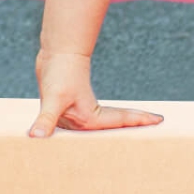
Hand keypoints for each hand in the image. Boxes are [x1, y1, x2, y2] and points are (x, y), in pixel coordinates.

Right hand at [29, 50, 163, 138]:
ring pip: (111, 124)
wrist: (52, 55)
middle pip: (115, 129)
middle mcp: (82, 124)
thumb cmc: (55, 75)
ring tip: (147, 124)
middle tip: (159, 124)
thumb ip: (45, 120)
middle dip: (135, 129)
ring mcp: (80, 118)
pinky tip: (129, 121)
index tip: (158, 119)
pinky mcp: (79, 111)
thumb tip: (34, 137)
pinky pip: (106, 117)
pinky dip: (119, 118)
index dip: (137, 121)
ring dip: (127, 125)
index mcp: (83, 123)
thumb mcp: (53, 98)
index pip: (117, 124)